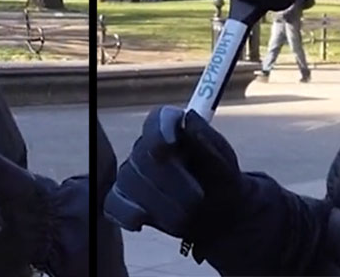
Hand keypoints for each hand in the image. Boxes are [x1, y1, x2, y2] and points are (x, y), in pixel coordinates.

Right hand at [103, 106, 242, 242]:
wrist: (219, 215)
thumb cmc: (221, 182)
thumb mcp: (224, 163)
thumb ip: (207, 142)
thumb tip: (189, 119)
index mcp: (173, 129)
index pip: (158, 120)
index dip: (161, 129)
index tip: (171, 142)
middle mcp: (147, 147)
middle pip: (143, 156)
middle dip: (171, 180)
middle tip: (198, 198)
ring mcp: (133, 173)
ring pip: (131, 181)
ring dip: (160, 202)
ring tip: (186, 216)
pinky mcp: (124, 199)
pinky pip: (114, 204)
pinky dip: (127, 212)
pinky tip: (142, 220)